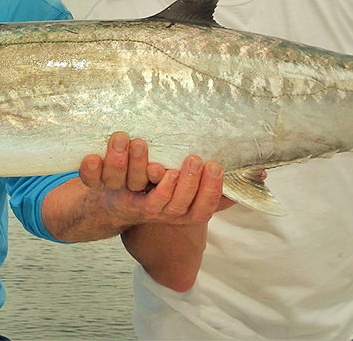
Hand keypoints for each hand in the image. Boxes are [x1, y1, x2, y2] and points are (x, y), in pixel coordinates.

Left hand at [78, 131, 230, 227]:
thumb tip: (259, 169)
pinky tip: (93, 155)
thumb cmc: (158, 188)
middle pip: (171, 205)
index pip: (199, 211)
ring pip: (131, 187)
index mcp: (176, 210)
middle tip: (193, 159)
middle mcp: (152, 209)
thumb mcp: (187, 187)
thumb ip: (214, 181)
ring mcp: (127, 200)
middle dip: (184, 183)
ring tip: (140, 142)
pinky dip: (92, 169)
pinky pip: (93, 183)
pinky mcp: (101, 189)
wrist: (111, 203)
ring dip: (136, 165)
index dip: (208, 191)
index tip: (214, 165)